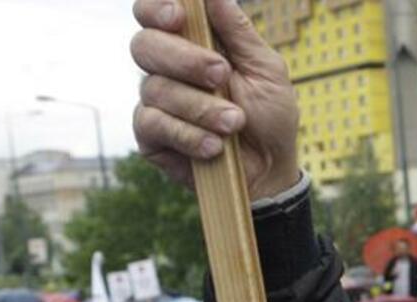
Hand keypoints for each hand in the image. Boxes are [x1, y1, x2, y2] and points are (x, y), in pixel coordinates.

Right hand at [131, 0, 300, 198]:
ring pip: (156, 89)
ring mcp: (156, 102)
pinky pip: (154, 125)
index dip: (156, 8)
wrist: (271, 170)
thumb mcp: (267, 71)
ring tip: (234, 123)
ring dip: (201, 107)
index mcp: (192, 43)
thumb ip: (239, 32)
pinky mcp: (152, 136)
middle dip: (185, 59)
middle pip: (145, 45)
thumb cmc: (270, 117)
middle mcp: (168, 69)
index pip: (153, 13)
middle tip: (221, 75)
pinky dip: (188, 135)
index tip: (179, 15)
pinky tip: (214, 146)